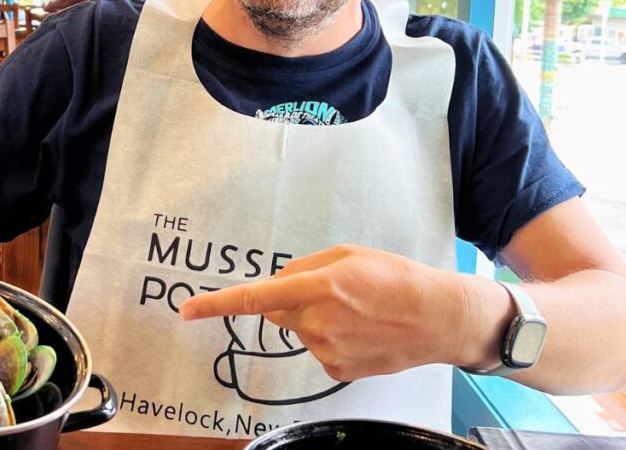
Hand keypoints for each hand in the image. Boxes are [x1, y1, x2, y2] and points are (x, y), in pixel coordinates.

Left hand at [179, 244, 465, 381]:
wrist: (438, 318)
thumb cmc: (396, 278)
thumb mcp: (347, 254)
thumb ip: (305, 266)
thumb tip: (277, 283)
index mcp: (318, 287)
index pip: (255, 297)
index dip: (216, 304)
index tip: (187, 310)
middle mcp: (317, 322)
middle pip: (280, 310)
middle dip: (294, 299)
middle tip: (335, 290)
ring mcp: (326, 351)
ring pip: (300, 330)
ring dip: (316, 318)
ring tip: (357, 311)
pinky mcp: (336, 371)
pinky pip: (318, 348)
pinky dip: (331, 338)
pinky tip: (360, 331)